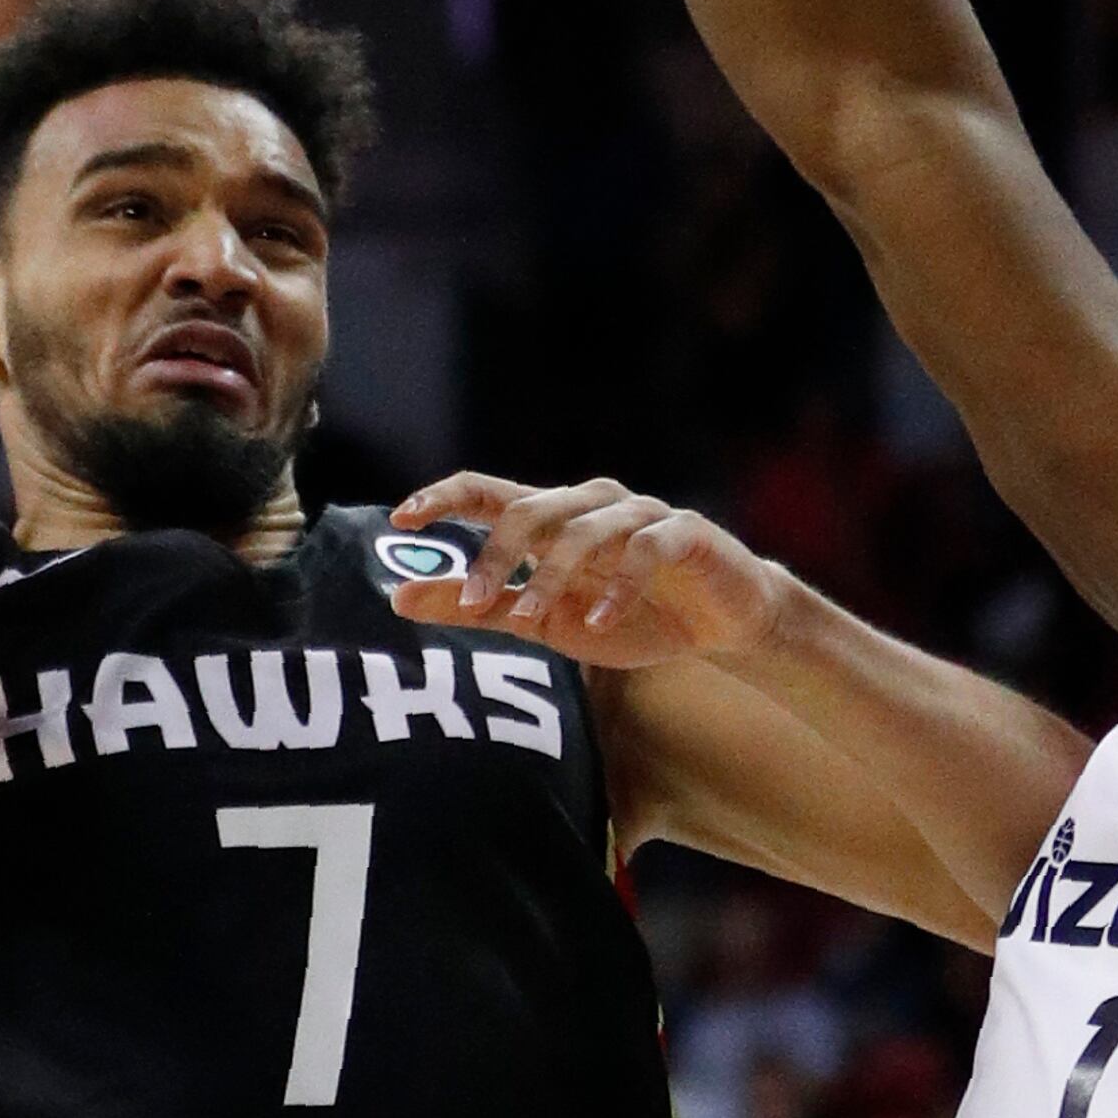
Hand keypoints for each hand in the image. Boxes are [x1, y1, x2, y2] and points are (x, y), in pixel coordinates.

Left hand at [387, 473, 795, 670]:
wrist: (720, 625)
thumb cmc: (626, 615)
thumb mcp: (544, 620)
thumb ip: (478, 606)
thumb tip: (397, 597)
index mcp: (553, 518)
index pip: (487, 492)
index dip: (442, 497)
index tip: (400, 518)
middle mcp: (591, 505)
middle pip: (528, 510)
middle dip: (495, 556)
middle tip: (473, 604)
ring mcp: (639, 514)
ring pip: (582, 531)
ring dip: (551, 579)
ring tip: (531, 621)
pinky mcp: (684, 533)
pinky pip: (644, 549)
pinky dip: (618, 587)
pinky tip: (602, 622)